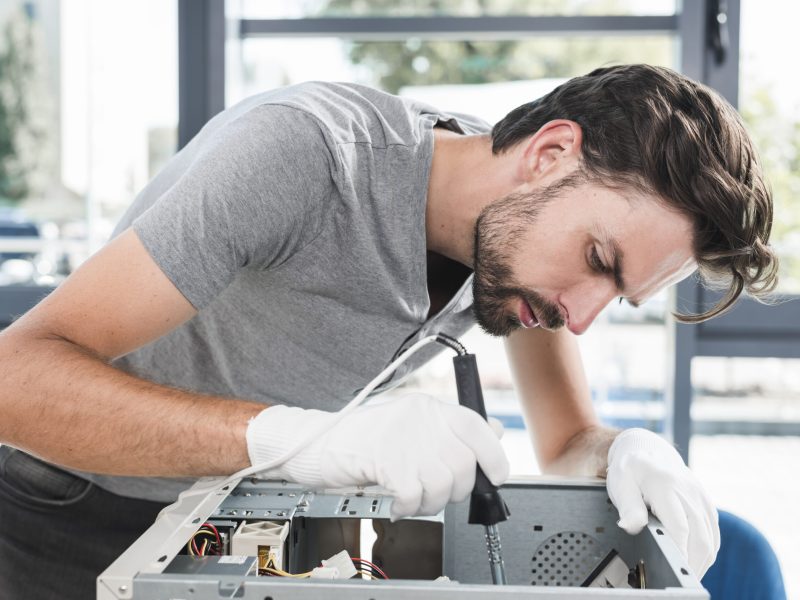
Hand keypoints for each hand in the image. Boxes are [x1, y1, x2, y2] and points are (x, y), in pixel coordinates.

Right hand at [245, 393, 509, 519]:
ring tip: (413, 500)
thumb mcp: (408, 425)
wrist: (315, 443)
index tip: (497, 476)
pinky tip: (397, 503)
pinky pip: (416, 495)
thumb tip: (494, 432)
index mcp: (428, 407)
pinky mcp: (386, 460)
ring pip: (443, 483)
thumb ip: (448, 429)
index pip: (476, 425)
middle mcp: (419, 418)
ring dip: (430, 502)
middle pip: (463, 463)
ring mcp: (403, 438)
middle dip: (456, 490)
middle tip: (435, 495)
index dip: (494, 455)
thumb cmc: (360, 438)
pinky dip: (408, 507)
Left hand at [606, 428, 719, 576]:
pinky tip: (693, 560)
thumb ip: (628, 506)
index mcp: (666, 486)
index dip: (678, 552)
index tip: (671, 567)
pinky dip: (706, 552)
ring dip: (701, 562)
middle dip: (691, 564)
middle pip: (701, 539)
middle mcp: (689, 493)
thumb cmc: (631, 469)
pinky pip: (714, 534)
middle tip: (677, 577)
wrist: (648, 450)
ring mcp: (701, 498)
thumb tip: (629, 526)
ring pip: (711, 541)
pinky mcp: (707, 504)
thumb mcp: (620, 483)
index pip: (680, 528)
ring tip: (684, 573)